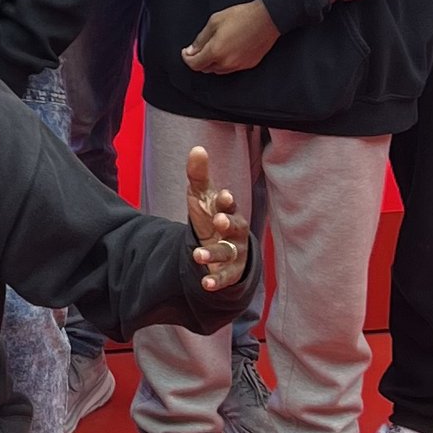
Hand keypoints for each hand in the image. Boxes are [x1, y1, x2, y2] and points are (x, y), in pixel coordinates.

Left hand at [183, 0, 278, 74]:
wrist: (267, 19)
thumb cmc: (242, 16)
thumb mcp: (214, 22)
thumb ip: (201, 38)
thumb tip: (192, 50)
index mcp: (215, 51)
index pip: (194, 64)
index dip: (187, 58)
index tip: (186, 52)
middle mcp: (226, 62)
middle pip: (205, 68)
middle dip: (199, 59)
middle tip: (200, 48)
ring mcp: (238, 65)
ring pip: (218, 70)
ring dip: (212, 62)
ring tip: (215, 47)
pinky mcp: (248, 65)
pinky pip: (231, 68)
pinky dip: (225, 62)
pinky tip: (228, 50)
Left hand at [185, 147, 246, 290]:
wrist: (220, 247)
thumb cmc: (211, 217)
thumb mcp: (202, 197)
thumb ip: (198, 176)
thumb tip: (198, 148)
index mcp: (229, 211)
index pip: (230, 205)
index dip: (226, 201)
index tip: (222, 196)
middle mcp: (235, 232)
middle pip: (235, 227)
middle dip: (227, 223)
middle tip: (218, 221)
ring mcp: (235, 252)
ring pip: (227, 252)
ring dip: (214, 254)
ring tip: (198, 255)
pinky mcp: (230, 272)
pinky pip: (225, 278)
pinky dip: (215, 281)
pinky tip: (204, 284)